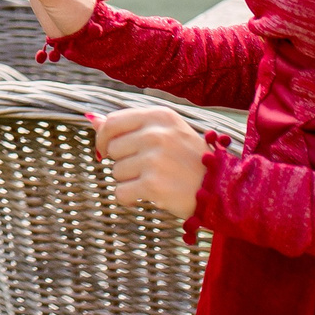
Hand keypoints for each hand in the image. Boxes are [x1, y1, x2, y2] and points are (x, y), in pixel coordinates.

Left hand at [92, 106, 207, 220]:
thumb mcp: (164, 132)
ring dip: (130, 181)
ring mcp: (154, 159)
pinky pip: (120, 193)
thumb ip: (127, 126)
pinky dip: (130, 198)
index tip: (107, 151)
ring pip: (116, 173)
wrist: (222, 189)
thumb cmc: (190, 159)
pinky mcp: (153, 185)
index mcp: (159, 115)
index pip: (111, 122)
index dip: (103, 139)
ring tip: (156, 180)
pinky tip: (150, 195)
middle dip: (124, 162)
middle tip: (150, 168)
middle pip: (112, 150)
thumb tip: (91, 118)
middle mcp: (156, 134)